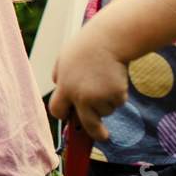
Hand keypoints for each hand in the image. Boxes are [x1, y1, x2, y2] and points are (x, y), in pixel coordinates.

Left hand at [48, 26, 128, 141]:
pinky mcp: (116, 95)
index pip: (57, 110)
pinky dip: (119, 94)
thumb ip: (60, 76)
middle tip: (103, 136)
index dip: (64, 114)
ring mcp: (99, 97)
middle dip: (95, 132)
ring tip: (105, 79)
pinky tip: (115, 78)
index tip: (69, 118)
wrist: (110, 39)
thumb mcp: (64, 59)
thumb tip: (59, 86)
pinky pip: (118, 102)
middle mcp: (80, 96)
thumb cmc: (87, 46)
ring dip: (107, 101)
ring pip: (106, 110)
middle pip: (87, 123)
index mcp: (64, 87)